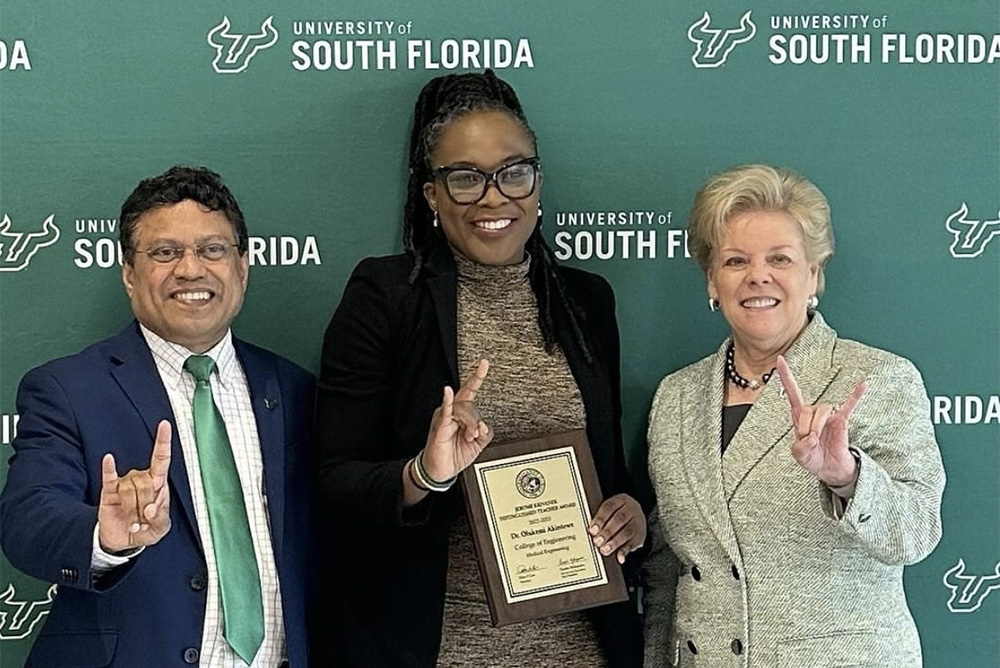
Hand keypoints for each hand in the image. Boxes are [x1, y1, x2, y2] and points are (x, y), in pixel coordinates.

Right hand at [98, 420, 171, 551]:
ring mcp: (125, 483)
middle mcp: (142, 479)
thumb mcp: (160, 529)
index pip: (162, 459)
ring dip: (131, 510)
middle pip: (145, 483)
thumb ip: (160, 520)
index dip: (163, 442)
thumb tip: (151, 509)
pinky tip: (109, 459)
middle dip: (144, 506)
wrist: (122, 540)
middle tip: (142, 520)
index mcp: (159, 484)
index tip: (164, 424)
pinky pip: (109, 478)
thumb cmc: (145, 529)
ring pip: (129, 489)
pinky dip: (109, 469)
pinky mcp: (109, 491)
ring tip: (132, 520)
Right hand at [421, 360, 492, 481]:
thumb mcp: (478, 444)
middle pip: (470, 404)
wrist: (441, 471)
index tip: (484, 363)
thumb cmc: (456, 454)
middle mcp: (452, 412)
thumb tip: (483, 425)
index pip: (470, 390)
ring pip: (465, 411)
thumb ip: (484, 432)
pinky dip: (447, 401)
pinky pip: (446, 411)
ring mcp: (445, 417)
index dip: (477, 376)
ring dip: (470, 427)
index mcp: (461, 413)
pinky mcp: (440, 426)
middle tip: (474, 434)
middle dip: (475, 420)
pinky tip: (447, 392)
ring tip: (467, 438)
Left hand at [588, 493, 645, 563]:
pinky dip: (625, 551)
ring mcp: (638, 522)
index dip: (600, 519)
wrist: (636, 516)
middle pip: (619, 519)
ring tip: (605, 549)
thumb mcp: (610, 511)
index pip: (609, 507)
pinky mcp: (641, 536)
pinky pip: (633, 544)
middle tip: (598, 541)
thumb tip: (591, 531)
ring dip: (615, 542)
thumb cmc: (617, 514)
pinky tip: (619, 557)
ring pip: (627, 532)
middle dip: (607, 532)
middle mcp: (632, 509)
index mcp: (621, 500)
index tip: (592, 530)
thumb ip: (601, 518)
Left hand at [776, 356, 866, 486]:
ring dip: (817, 426)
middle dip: (806, 427)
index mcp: (799, 416)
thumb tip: (812, 438)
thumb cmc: (813, 458)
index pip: (792, 392)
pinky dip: (856, 395)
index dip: (785, 376)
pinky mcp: (842, 421)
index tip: (779, 359)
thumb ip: (800, 447)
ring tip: (817, 441)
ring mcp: (828, 415)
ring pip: (822, 410)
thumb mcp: (799, 455)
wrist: (830, 469)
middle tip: (809, 442)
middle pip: (807, 409)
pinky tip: (863, 384)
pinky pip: (849, 405)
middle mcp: (813, 412)